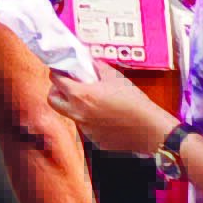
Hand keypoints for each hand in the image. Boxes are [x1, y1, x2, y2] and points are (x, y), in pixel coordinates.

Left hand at [50, 63, 173, 157]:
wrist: (150, 128)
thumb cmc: (135, 103)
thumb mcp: (115, 77)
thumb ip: (97, 67)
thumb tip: (89, 62)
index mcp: (81, 95)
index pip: (55, 79)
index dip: (58, 72)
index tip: (63, 70)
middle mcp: (78, 113)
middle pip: (52, 100)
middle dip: (57, 90)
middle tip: (68, 85)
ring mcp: (85, 128)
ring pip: (70, 114)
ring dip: (75, 105)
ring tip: (93, 101)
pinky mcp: (94, 140)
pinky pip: (86, 126)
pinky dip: (90, 119)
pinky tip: (106, 115)